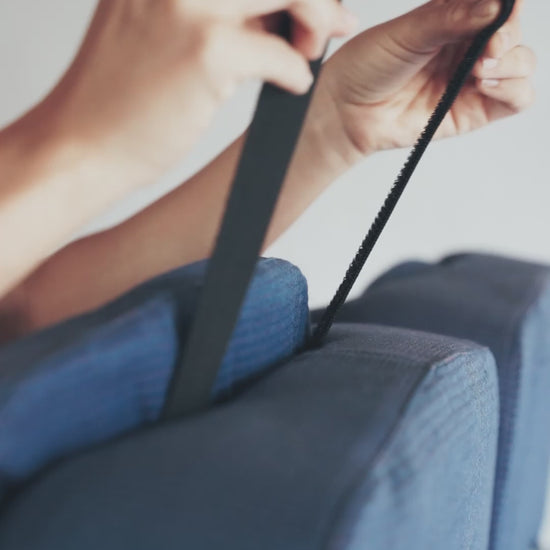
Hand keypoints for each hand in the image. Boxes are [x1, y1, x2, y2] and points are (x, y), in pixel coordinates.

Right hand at [40, 0, 356, 189]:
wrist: (81, 144)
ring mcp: (187, 5)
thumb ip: (212, 9)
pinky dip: (296, 72)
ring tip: (309, 53)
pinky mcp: (206, 51)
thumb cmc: (119, 98)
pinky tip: (292, 86)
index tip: (310, 4)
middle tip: (326, 27)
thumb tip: (276, 9)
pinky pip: (282, 52)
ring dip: (316, 20)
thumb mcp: (156, 27)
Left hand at [316, 0, 534, 165]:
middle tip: (490, 41)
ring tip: (479, 67)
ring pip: (521, 63)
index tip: (505, 3)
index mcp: (454, 20)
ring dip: (511, 60)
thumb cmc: (367, 67)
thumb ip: (450, 17)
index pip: (498, 4)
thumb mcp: (407, 32)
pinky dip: (512, 88)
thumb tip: (494, 6)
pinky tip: (484, 83)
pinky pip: (516, 99)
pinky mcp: (472, 111)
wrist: (347, 110)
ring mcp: (471, 80)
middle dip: (507, 33)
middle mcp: (466, 48)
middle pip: (513, 32)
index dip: (508, 2)